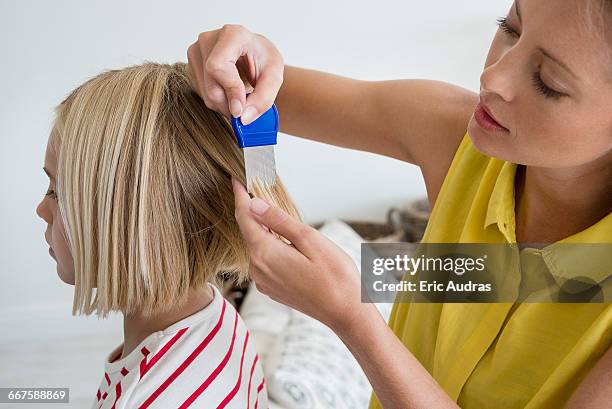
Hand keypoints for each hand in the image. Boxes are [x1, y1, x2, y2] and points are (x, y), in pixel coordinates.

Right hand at [187, 25, 283, 124]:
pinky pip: (201, 94)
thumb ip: (263, 98)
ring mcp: (196, 53)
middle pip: (211, 85)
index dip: (230, 91)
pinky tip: (228, 92)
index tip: (240, 110)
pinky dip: (217, 101)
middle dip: (229, 105)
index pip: (219, 67)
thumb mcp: (274, 76)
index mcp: (232, 34)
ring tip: (240, 97)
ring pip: (205, 94)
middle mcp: (208, 40)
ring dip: (224, 105)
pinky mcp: (191, 66)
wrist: (253, 55)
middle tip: (245, 109)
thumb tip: (244, 118)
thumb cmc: (263, 60)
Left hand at [231, 177, 364, 332]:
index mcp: (265, 254)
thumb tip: (255, 204)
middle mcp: (258, 269)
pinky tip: (286, 241)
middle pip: (249, 231)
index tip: (236, 179)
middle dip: (254, 211)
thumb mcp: (310, 240)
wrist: (346, 314)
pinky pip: (265, 260)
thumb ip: (279, 221)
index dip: (240, 196)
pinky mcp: (273, 289)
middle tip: (260, 189)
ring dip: (265, 229)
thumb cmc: (335, 278)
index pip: (244, 217)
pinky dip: (271, 246)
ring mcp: (264, 282)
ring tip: (277, 214)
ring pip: (258, 246)